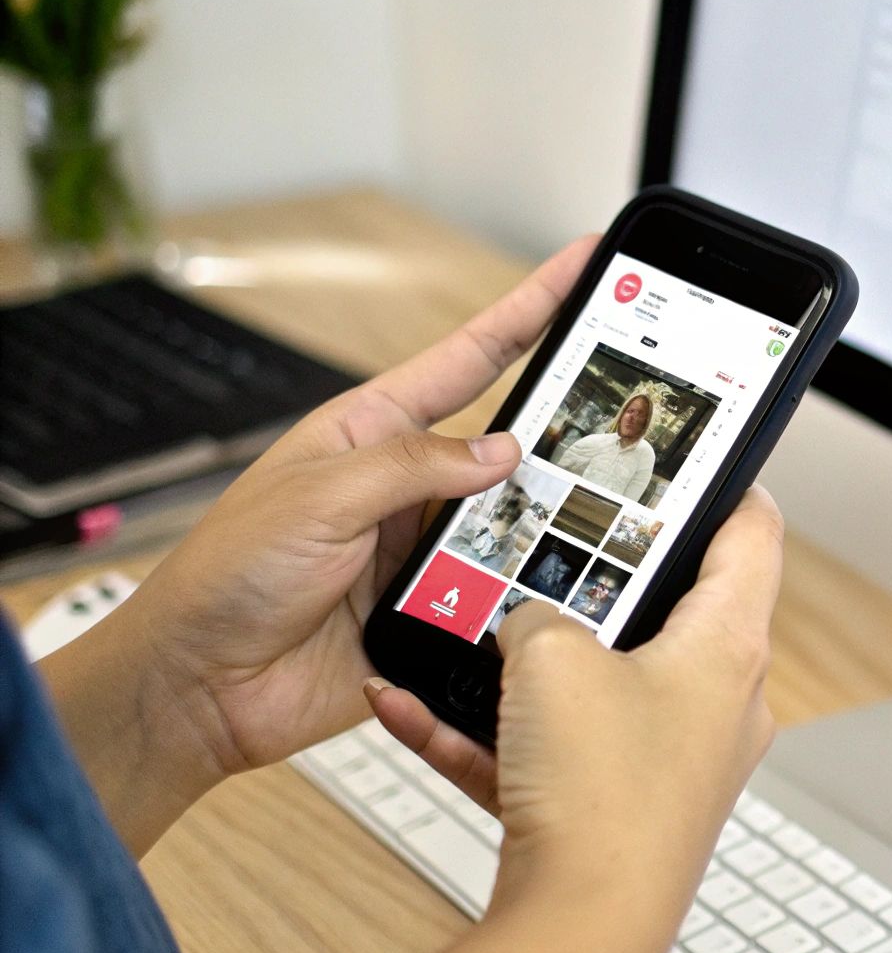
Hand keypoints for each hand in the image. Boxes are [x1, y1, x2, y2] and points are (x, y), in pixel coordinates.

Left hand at [40, 236, 595, 853]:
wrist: (202, 687)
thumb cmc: (229, 575)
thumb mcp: (319, 496)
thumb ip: (415, 465)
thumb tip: (505, 450)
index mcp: (374, 430)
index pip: (471, 356)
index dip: (530, 308)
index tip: (584, 265)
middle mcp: (409, 485)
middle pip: (510, 445)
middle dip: (561, 434)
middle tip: (629, 415)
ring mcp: (427, 549)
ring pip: (517, 524)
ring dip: (539, 530)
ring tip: (579, 525)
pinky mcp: (440, 611)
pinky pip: (502, 594)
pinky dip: (522, 595)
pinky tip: (541, 594)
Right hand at [364, 489, 783, 952]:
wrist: (579, 925)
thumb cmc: (602, 795)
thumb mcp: (552, 658)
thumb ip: (536, 613)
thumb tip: (524, 623)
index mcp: (730, 647)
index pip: (753, 534)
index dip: (721, 485)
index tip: (689, 460)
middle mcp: (716, 703)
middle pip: (669, 607)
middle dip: (599, 577)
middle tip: (555, 538)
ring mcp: (668, 758)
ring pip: (595, 682)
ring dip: (525, 659)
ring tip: (468, 624)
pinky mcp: (615, 806)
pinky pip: (548, 747)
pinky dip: (489, 728)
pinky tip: (411, 706)